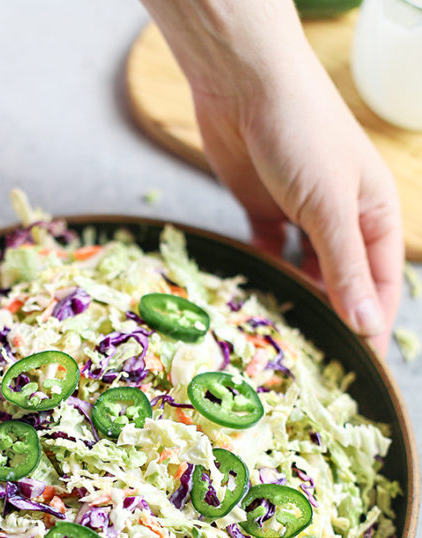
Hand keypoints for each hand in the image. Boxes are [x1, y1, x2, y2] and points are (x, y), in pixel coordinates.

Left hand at [141, 0, 402, 352]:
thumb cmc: (301, 133)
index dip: (370, 325)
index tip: (356, 366)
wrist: (243, 83)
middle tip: (308, 359)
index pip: (380, 285)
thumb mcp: (331, 206)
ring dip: (295, 298)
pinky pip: (270, 254)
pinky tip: (255, 296)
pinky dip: (266, 273)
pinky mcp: (263, 211)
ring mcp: (301, 216)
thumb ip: (346, 267)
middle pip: (342, 282)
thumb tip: (367, 325)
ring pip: (304, 272)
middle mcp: (342, 219)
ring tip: (279, 335)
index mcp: (375, 215)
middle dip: (330, 316)